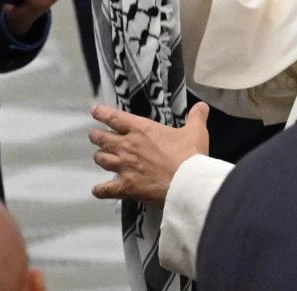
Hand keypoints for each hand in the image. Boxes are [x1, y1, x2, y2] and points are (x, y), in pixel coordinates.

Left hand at [88, 103, 210, 207]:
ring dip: (100, 158)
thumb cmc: (190, 155)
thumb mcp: (196, 131)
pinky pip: (106, 189)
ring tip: (100, 157)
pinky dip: (100, 190)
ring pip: (101, 159)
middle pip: (101, 139)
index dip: (102, 113)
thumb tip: (202, 106)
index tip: (94, 111)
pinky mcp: (127, 187)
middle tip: (95, 136)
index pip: (114, 117)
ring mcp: (125, 167)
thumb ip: (197, 117)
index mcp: (140, 129)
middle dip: (96, 136)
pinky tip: (97, 190)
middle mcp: (127, 146)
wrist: (188, 182)